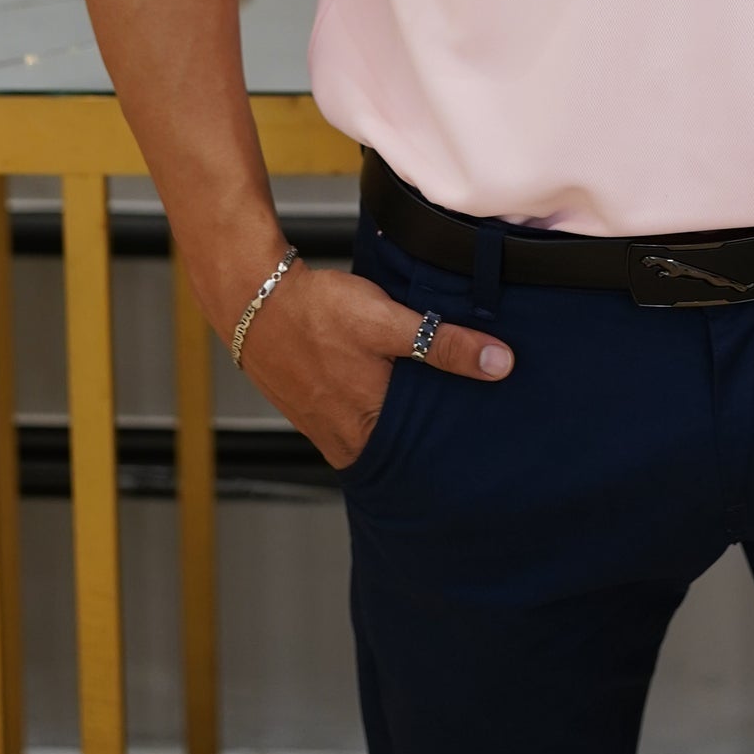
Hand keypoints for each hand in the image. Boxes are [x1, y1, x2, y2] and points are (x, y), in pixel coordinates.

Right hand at [236, 263, 511, 468]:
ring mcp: (326, 431)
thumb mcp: (387, 322)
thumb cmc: (317, 312)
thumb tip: (498, 364)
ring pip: (381, 436)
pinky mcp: (314, 413)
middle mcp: (346, 441)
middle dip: (433, 434)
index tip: (483, 435)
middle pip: (404, 449)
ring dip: (404, 421)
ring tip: (434, 400)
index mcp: (368, 429)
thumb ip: (444, 345)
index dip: (455, 443)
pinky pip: (357, 423)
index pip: (426, 455)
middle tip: (467, 416)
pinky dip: (378, 410)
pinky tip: (389, 387)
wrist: (255, 298)